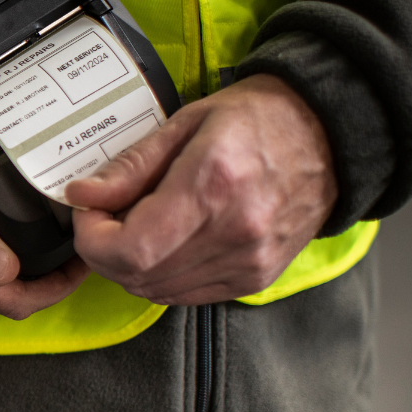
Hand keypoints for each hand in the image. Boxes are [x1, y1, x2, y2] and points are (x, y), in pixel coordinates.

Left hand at [65, 74, 336, 305]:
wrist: (330, 135)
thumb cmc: (258, 118)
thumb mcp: (185, 123)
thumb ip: (130, 167)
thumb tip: (81, 195)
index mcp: (212, 186)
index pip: (131, 249)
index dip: (93, 239)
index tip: (88, 209)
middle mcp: (234, 235)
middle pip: (138, 276)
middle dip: (104, 250)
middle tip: (105, 213)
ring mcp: (249, 263)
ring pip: (158, 291)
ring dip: (130, 265)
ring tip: (136, 222)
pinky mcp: (256, 278)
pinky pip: (187, 294)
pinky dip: (161, 274)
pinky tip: (165, 239)